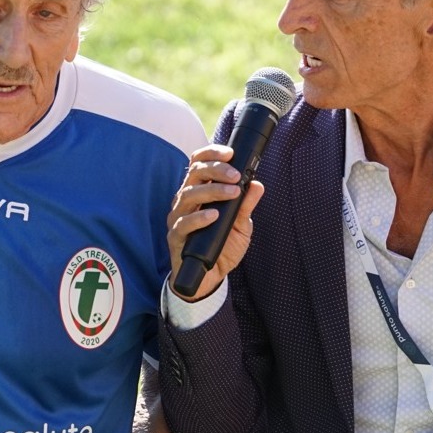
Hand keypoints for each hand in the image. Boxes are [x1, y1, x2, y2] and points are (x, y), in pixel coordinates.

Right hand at [167, 144, 263, 300]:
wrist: (209, 279)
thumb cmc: (222, 248)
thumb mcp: (240, 226)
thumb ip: (245, 206)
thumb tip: (257, 184)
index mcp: (199, 193)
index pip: (198, 164)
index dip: (211, 154)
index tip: (230, 153)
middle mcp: (185, 202)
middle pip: (193, 174)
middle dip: (216, 170)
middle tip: (235, 175)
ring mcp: (178, 218)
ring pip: (187, 195)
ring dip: (212, 191)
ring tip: (232, 193)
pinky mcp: (175, 237)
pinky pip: (183, 224)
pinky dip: (199, 218)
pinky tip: (214, 215)